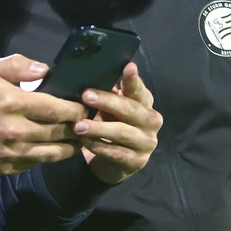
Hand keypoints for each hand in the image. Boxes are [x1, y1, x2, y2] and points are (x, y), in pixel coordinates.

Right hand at [0, 54, 87, 174]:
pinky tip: (56, 148)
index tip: (83, 108)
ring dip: (70, 146)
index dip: (75, 110)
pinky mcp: (9, 167)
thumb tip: (45, 70)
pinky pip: (37, 162)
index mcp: (14, 103)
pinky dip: (49, 155)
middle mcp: (17, 130)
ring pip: (53, 152)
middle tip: (86, 123)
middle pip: (59, 131)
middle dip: (76, 127)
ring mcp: (13, 152)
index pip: (55, 108)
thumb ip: (18, 65)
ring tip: (78, 139)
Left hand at [75, 63, 161, 183]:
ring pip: (122, 133)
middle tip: (86, 95)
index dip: (133, 79)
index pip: (139, 89)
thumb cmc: (111, 126)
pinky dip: (98, 146)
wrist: (115, 163)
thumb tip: (92, 77)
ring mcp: (146, 143)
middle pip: (130, 109)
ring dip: (98, 128)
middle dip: (107, 101)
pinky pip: (115, 153)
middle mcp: (151, 121)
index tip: (128, 66)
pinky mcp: (136, 162)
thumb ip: (108, 95)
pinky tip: (83, 141)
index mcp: (145, 103)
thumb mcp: (110, 109)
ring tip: (78, 125)